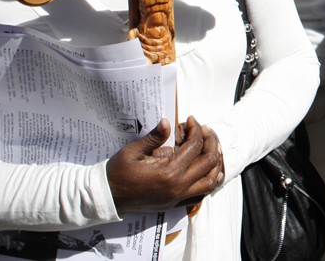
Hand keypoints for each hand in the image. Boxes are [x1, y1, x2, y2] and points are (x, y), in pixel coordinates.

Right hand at [106, 117, 224, 214]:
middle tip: (204, 130)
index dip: (196, 129)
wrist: (109, 196)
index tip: (191, 120)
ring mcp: (178, 198)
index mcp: (169, 172)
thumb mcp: (134, 151)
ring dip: (215, 163)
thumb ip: (154, 137)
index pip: (194, 146)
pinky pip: (201, 195)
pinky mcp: (175, 204)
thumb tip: (167, 122)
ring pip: (210, 182)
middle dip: (210, 142)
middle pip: (208, 162)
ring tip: (212, 147)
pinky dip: (209, 182)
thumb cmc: (119, 172)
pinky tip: (209, 170)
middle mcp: (178, 187)